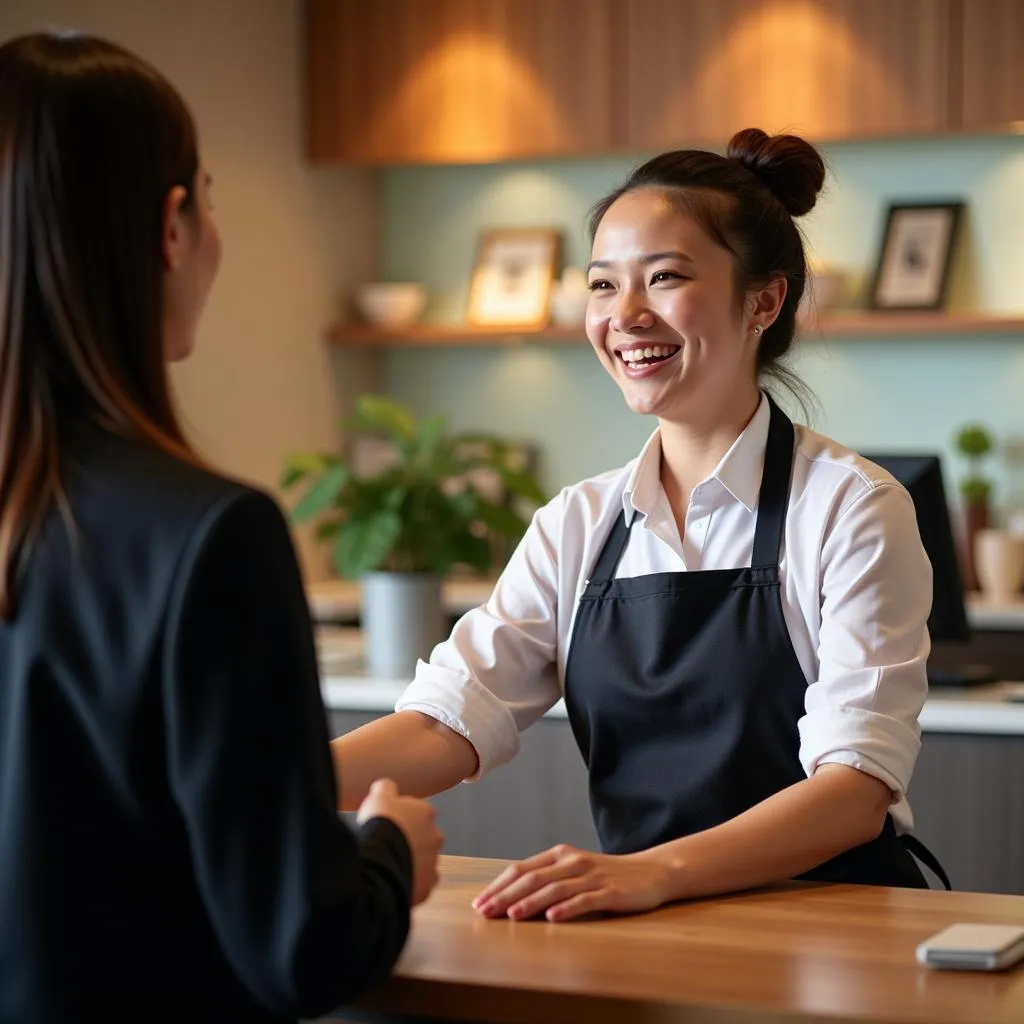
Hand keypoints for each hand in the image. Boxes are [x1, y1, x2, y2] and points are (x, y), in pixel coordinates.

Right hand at [357, 779, 443, 904]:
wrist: (380, 861)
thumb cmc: (381, 826)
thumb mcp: (378, 797)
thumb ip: (386, 788)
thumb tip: (386, 786)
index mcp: (426, 813)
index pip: (417, 812)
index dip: (401, 818)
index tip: (388, 824)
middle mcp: (435, 836)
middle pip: (424, 837)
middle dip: (411, 841)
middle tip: (390, 845)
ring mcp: (433, 862)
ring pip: (424, 861)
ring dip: (411, 862)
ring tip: (389, 865)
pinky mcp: (427, 885)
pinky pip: (420, 883)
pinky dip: (410, 883)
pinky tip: (394, 880)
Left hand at [471, 844, 673, 922]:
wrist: (651, 872)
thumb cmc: (605, 875)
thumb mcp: (573, 871)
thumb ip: (547, 880)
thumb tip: (510, 899)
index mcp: (559, 855)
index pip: (521, 869)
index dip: (499, 886)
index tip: (479, 902)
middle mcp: (572, 862)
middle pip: (533, 878)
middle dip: (506, 895)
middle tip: (485, 912)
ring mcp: (592, 876)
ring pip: (555, 888)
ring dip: (531, 902)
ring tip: (511, 915)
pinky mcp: (610, 891)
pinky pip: (586, 900)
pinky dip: (568, 908)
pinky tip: (553, 918)